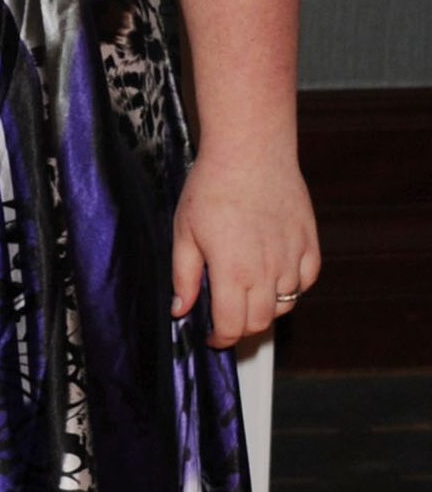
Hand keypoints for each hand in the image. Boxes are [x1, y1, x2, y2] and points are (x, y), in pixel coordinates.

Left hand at [170, 150, 320, 346]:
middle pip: (260, 322)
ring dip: (266, 307)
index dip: (221, 339)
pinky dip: (293, 287)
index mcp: (233, 272)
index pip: (233, 327)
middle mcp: (267, 271)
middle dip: (241, 327)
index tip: (213, 337)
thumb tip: (181, 310)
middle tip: (227, 316)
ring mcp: (292, 257)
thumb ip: (184, 276)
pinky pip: (306, 280)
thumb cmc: (212, 186)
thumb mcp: (184, 232)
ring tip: (248, 293)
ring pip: (286, 304)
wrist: (250, 151)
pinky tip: (275, 275)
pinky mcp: (309, 242)